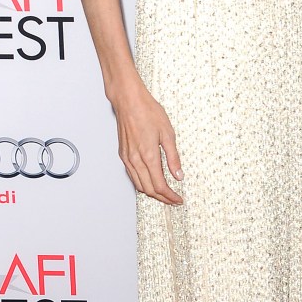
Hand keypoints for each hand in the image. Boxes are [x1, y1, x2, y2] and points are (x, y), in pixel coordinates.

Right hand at [111, 81, 183, 204]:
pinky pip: (132, 176)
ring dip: (152, 193)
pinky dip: (142, 184)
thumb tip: (179, 175)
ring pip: (139, 185)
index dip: (170, 196)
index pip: (160, 185)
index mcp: (148, 155)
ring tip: (164, 193)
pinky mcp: (123, 155)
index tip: (178, 200)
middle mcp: (135, 160)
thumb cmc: (148, 111)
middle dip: (162, 198)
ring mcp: (127, 158)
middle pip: (149, 189)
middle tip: (174, 200)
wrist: (129, 101)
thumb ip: (173, 157)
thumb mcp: (168, 132)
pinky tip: (150, 181)